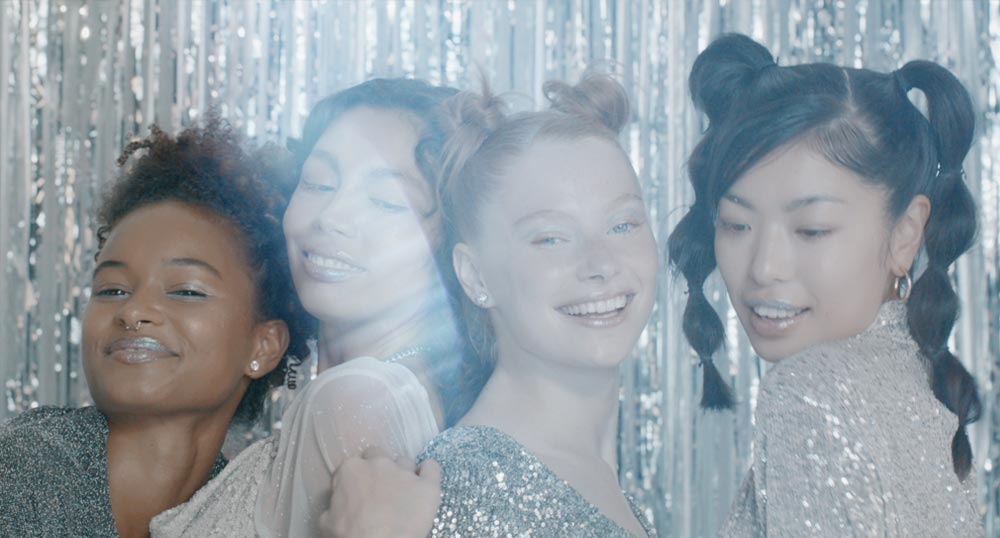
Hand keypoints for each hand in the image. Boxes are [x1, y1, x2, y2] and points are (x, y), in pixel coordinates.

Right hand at [319, 446, 441, 537]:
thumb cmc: (350, 535)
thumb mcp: (327, 522)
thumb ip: (333, 505)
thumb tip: (337, 505)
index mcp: (351, 469)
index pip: (353, 466)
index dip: (356, 481)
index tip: (358, 494)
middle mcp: (378, 463)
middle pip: (379, 455)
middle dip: (378, 469)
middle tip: (380, 491)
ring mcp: (405, 472)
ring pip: (405, 462)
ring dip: (403, 474)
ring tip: (403, 494)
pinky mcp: (427, 485)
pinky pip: (432, 468)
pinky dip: (428, 473)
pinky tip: (424, 484)